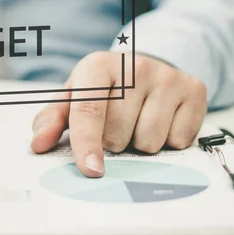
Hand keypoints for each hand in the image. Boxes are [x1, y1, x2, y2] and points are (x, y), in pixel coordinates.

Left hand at [31, 52, 206, 176]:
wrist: (144, 68)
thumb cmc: (104, 88)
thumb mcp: (73, 97)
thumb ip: (51, 120)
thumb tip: (38, 143)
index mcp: (97, 65)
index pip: (89, 111)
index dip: (87, 144)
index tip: (90, 169)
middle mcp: (134, 66)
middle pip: (118, 134)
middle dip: (113, 141)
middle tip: (115, 123)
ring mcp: (167, 76)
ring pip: (149, 141)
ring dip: (139, 143)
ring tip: (137, 121)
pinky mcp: (194, 89)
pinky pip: (178, 140)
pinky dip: (168, 139)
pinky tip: (161, 119)